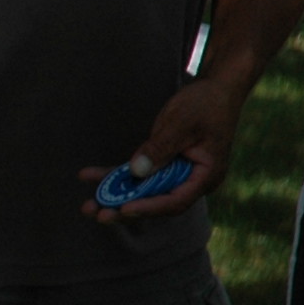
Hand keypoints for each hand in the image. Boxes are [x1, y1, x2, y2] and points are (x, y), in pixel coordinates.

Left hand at [81, 76, 245, 222]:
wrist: (216, 90)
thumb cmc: (205, 104)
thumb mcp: (181, 123)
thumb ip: (160, 148)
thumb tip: (137, 172)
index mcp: (206, 176)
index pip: (176, 200)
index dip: (149, 206)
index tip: (124, 208)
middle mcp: (192, 181)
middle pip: (157, 201)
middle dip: (125, 207)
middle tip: (96, 214)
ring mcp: (178, 173)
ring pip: (144, 190)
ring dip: (115, 196)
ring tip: (87, 206)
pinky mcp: (164, 163)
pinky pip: (138, 174)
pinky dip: (115, 175)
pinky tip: (88, 175)